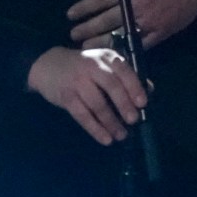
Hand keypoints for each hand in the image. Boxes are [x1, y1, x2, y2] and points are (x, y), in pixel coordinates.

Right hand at [28, 46, 150, 145]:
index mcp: (106, 58)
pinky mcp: (66, 96)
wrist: (47, 65)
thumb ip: (125, 75)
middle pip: (111, 86)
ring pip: (97, 104)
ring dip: (110, 122)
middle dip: (124, 105)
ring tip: (121, 135)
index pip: (123, 72)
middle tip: (133, 121)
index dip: (134, 87)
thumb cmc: (83, 66)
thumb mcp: (104, 64)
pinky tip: (105, 139)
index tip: (143, 104)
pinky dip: (94, 128)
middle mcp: (92, 66)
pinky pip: (82, 115)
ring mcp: (77, 82)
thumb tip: (149, 90)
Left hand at [66, 0, 196, 48]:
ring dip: (100, 42)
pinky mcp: (159, 32)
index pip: (98, 0)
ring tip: (86, 47)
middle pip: (104, 20)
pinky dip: (125, 49)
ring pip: (118, 34)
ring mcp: (147, 21)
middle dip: (86, 29)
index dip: (83, 8)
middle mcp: (134, 6)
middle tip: (73, 35)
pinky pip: (139, 43)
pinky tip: (113, 53)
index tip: (70, 15)